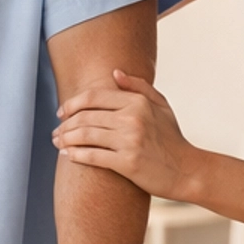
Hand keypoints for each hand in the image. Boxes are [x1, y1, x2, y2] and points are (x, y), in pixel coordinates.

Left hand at [53, 69, 197, 199]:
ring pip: (85, 135)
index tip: (61, 113)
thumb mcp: (162, 107)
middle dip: (65, 125)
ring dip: (66, 139)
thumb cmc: (172, 139)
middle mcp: (133, 118)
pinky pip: (93, 156)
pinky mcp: (127, 163)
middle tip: (56, 132)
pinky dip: (76, 155)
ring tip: (58, 143)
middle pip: (85, 116)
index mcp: (138, 102)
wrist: (187, 171)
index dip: (72, 104)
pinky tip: (68, 155)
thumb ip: (139, 87)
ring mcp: (130, 141)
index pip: (94, 97)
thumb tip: (115, 73)